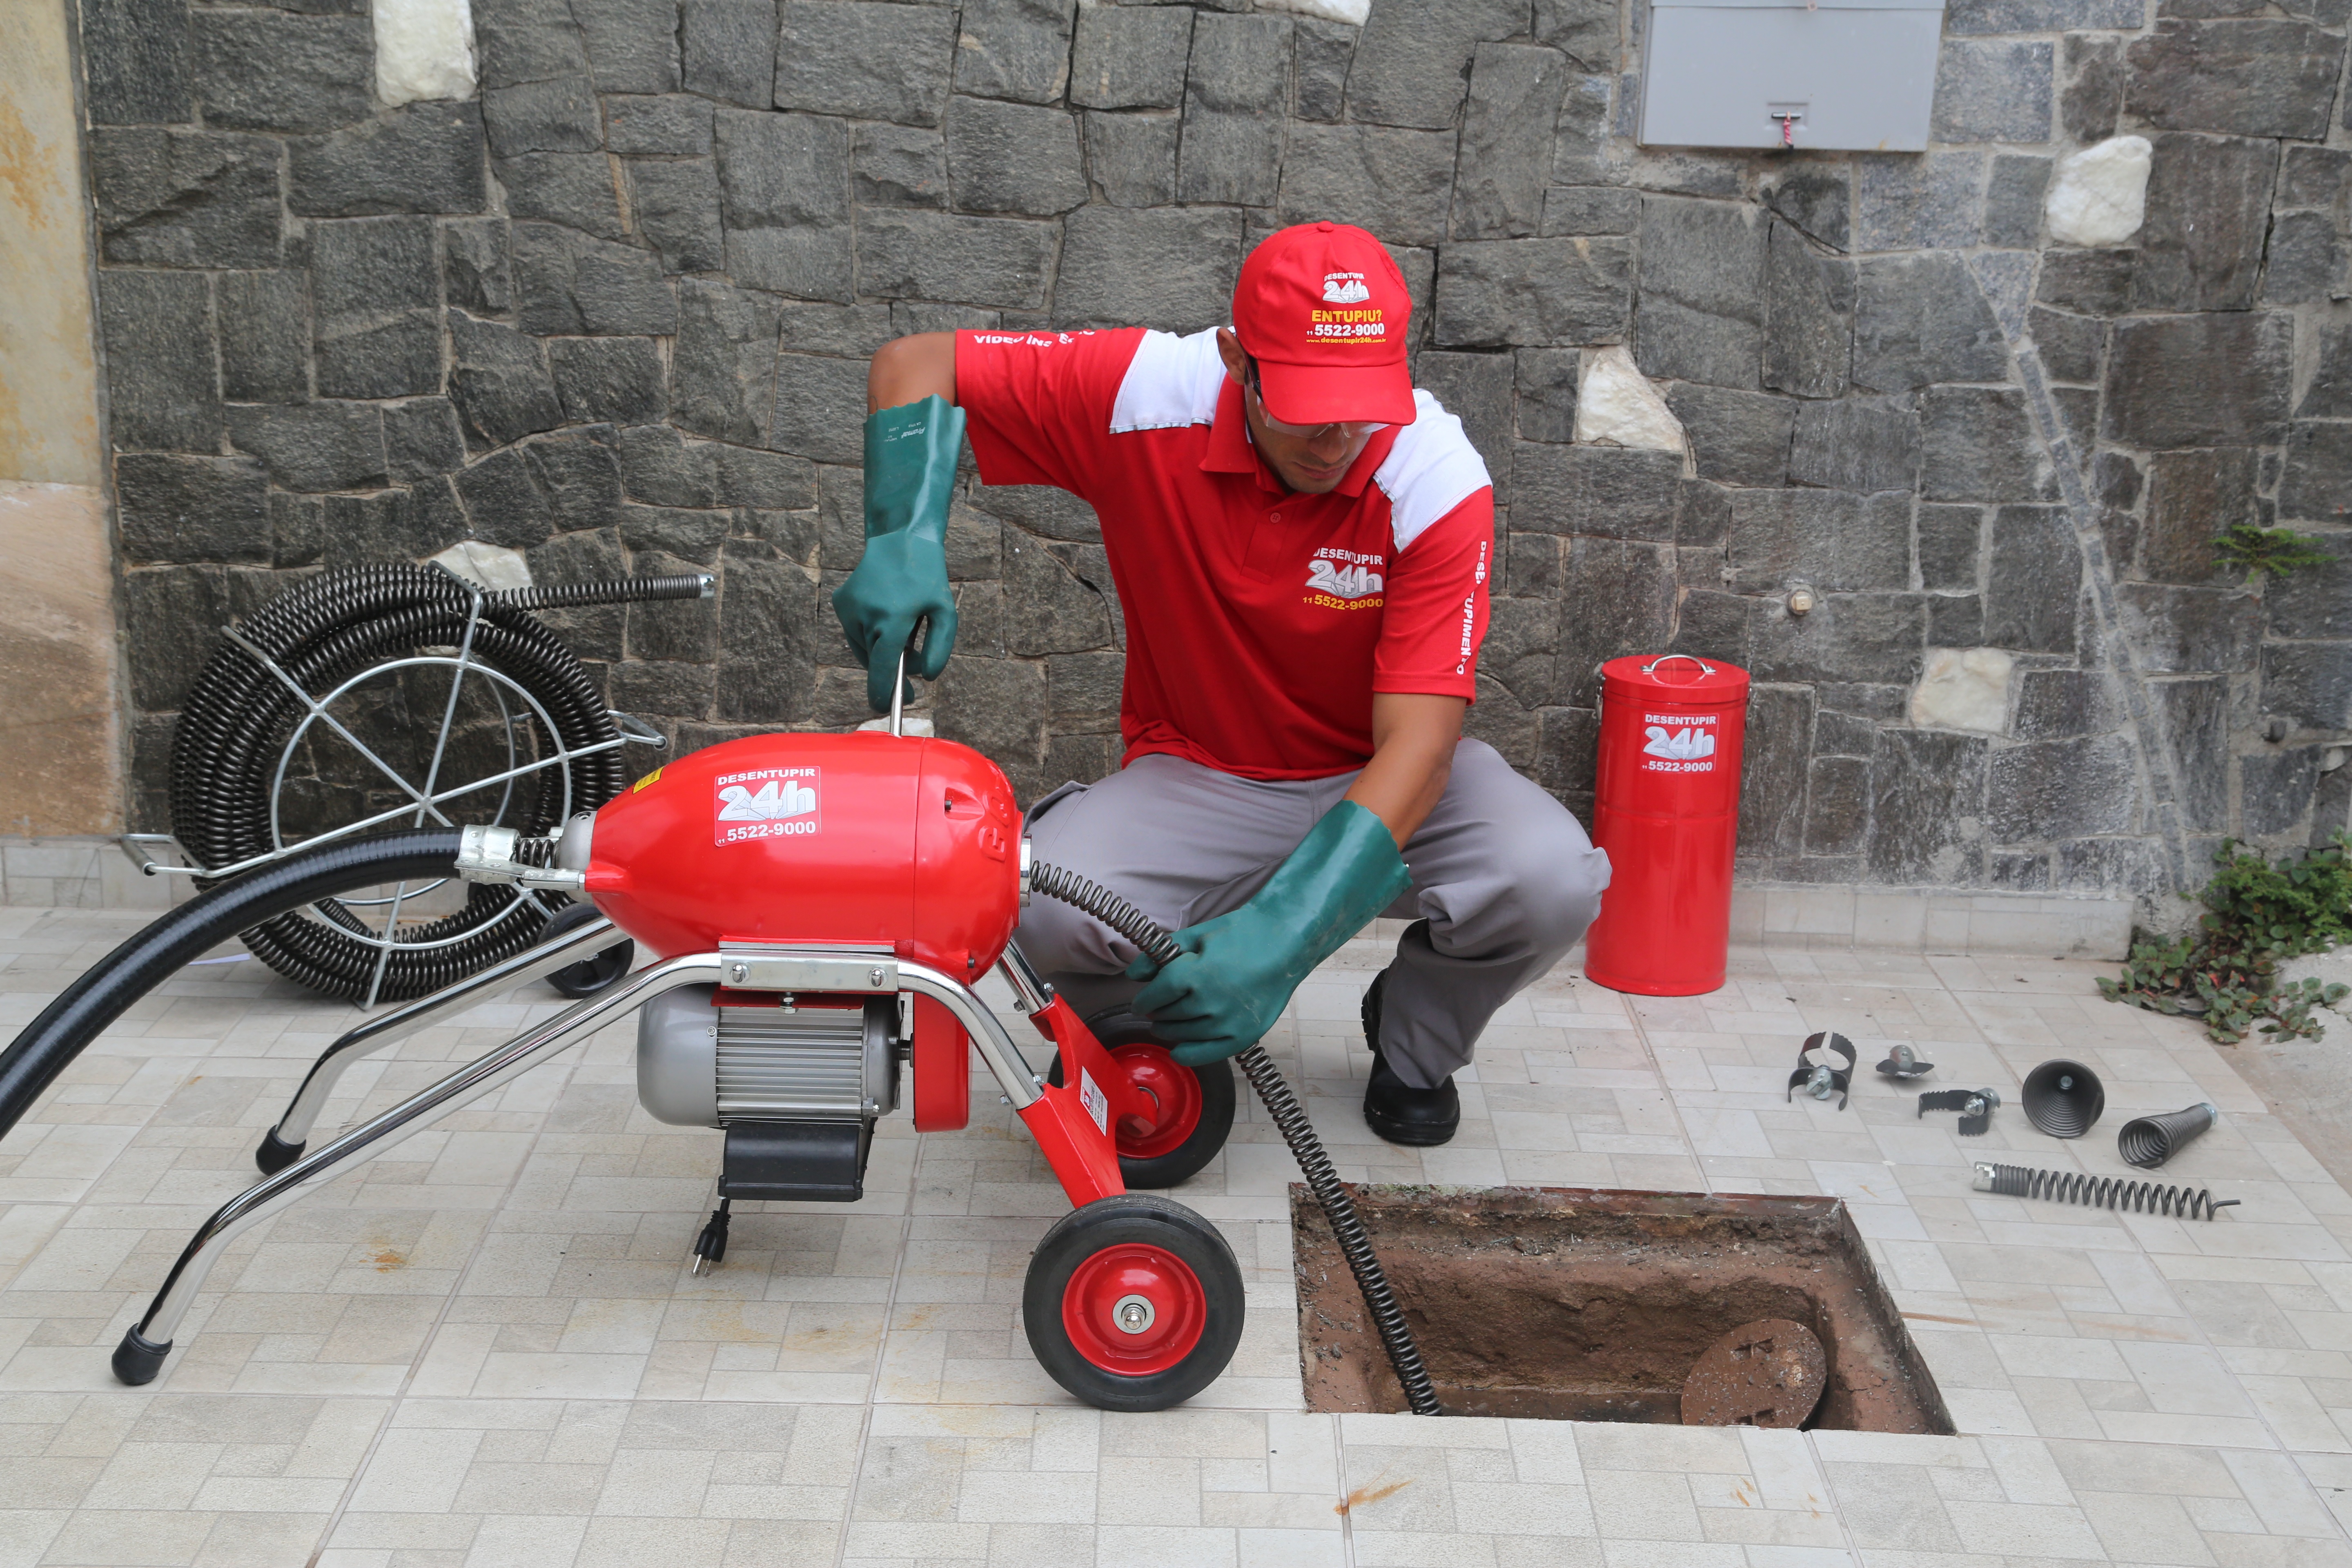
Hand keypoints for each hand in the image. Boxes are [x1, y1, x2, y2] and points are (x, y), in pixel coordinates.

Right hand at [832, 395, 964, 712]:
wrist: (900, 540)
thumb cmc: (927, 578)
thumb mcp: (945, 612)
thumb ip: (940, 648)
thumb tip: (926, 677)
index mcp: (893, 619)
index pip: (883, 668)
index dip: (884, 693)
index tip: (888, 708)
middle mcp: (866, 616)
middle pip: (876, 661)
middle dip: (893, 669)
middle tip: (913, 670)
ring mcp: (849, 610)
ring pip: (864, 648)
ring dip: (881, 649)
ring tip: (902, 631)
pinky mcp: (841, 603)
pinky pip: (856, 632)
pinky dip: (870, 633)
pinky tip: (884, 616)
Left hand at [1122, 801, 1412, 1067]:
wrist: (1283, 941)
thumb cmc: (1241, 934)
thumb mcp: (1196, 936)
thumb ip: (1161, 955)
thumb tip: (1133, 973)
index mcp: (1195, 975)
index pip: (1155, 996)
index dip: (1144, 1000)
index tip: (1141, 1001)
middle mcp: (1210, 1003)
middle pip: (1168, 1016)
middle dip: (1158, 1011)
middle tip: (1159, 1006)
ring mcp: (1228, 1022)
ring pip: (1183, 1034)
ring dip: (1170, 1029)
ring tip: (1168, 1021)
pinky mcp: (1244, 1034)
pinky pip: (1208, 1053)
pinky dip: (1189, 1054)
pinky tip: (1178, 1049)